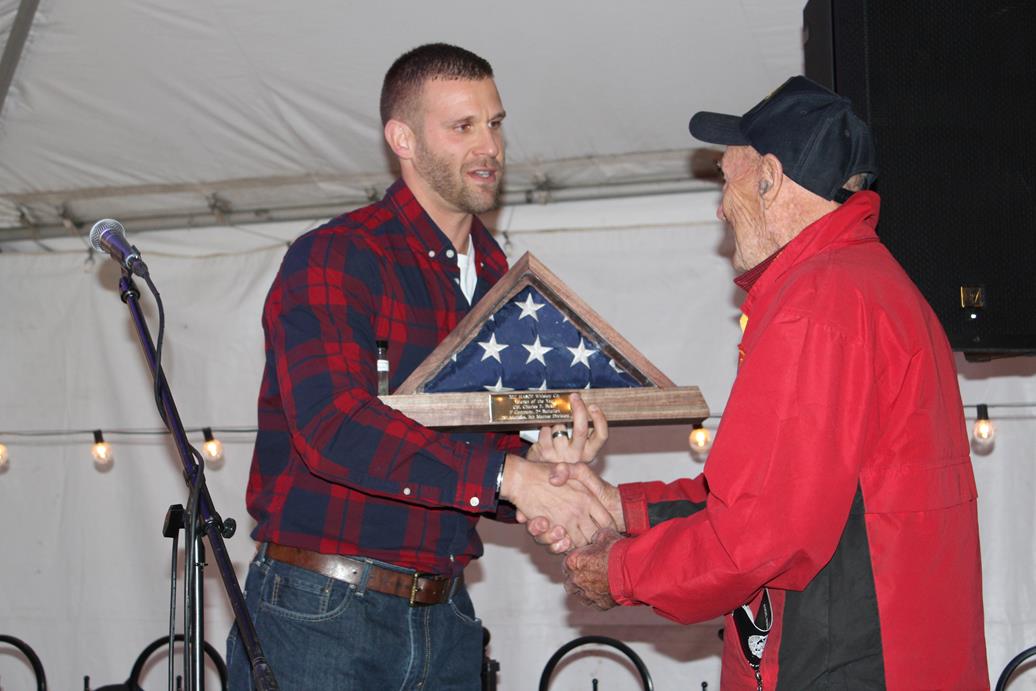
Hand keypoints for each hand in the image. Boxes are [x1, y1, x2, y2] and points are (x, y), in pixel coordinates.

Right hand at [501, 454, 615, 546]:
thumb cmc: (544, 471)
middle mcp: (578, 511)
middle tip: (588, 538)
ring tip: (571, 536)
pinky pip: (559, 546)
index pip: (607, 522)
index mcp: (588, 497)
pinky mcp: (549, 529)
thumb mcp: (571, 467)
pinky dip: (560, 546)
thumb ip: (583, 473)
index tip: (604, 531)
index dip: (608, 529)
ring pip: (577, 543)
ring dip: (576, 544)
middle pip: (594, 536)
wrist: (519, 478)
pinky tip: (559, 539)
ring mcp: (563, 521)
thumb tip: (593, 497)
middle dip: (592, 540)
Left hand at [526, 393, 607, 463]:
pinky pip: (545, 430)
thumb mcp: (579, 447)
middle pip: (581, 429)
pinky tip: (546, 434)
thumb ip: (584, 430)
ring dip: (557, 421)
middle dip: (578, 409)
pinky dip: (545, 427)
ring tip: (555, 427)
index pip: (601, 435)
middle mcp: (576, 456)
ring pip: (559, 427)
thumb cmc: (563, 454)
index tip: (593, 406)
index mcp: (589, 452)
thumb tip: (582, 404)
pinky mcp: (544, 453)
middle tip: (574, 397)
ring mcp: (560, 455)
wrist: (544, 471)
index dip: (599, 419)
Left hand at [563, 527, 621, 609]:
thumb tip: (595, 539)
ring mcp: (587, 594)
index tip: (582, 561)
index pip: (566, 564)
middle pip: (569, 582)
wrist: (633, 570)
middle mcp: (576, 580)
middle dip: (576, 578)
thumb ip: (595, 538)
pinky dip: (597, 599)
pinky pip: (594, 604)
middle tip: (588, 573)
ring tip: (596, 584)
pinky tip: (605, 592)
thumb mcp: (604, 535)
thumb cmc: (618, 552)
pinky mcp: (599, 604)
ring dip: (585, 591)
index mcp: (573, 562)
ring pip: (580, 596)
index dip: (574, 562)